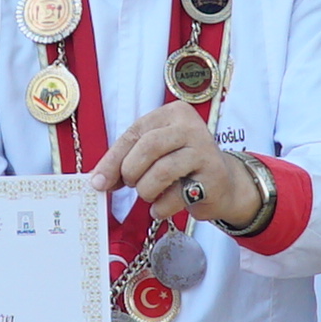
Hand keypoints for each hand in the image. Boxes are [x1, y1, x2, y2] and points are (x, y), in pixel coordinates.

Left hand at [93, 103, 258, 227]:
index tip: (98, 181)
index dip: (112, 159)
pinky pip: (176, 195)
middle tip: (132, 184)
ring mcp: (204, 150)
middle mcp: (190, 127)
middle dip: (131, 172)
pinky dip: (161, 207)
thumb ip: (126, 161)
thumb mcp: (153, 155)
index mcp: (172, 114)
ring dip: (146, 191)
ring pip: (161, 171)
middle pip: (148, 147)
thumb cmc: (181, 167)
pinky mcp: (213, 176)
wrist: (222, 184)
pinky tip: (162, 208)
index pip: (134, 133)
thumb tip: (98, 180)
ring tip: (150, 195)